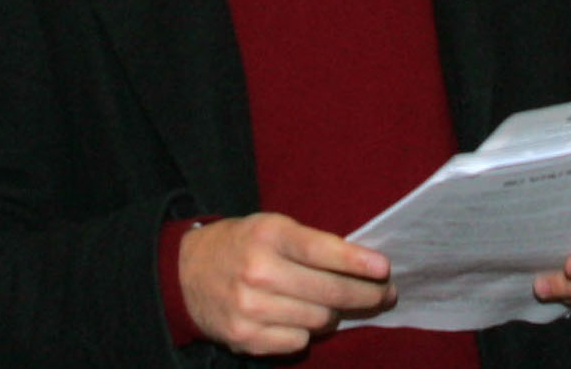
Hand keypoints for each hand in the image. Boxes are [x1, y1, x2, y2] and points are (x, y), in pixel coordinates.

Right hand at [176, 213, 391, 355]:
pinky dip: (306, 332)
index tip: (384, 269)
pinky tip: (298, 319)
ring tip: (331, 306)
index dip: (357, 262)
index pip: (322, 251)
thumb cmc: (242, 247)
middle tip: (385, 294)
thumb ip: (312, 245)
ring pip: (320, 321)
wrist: (185, 274)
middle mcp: (258, 271)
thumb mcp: (271, 228)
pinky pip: (299, 342)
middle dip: (366, 295)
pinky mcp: (246, 337)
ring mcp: (250, 308)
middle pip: (329, 292)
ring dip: (333, 315)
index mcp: (267, 235)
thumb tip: (366, 269)